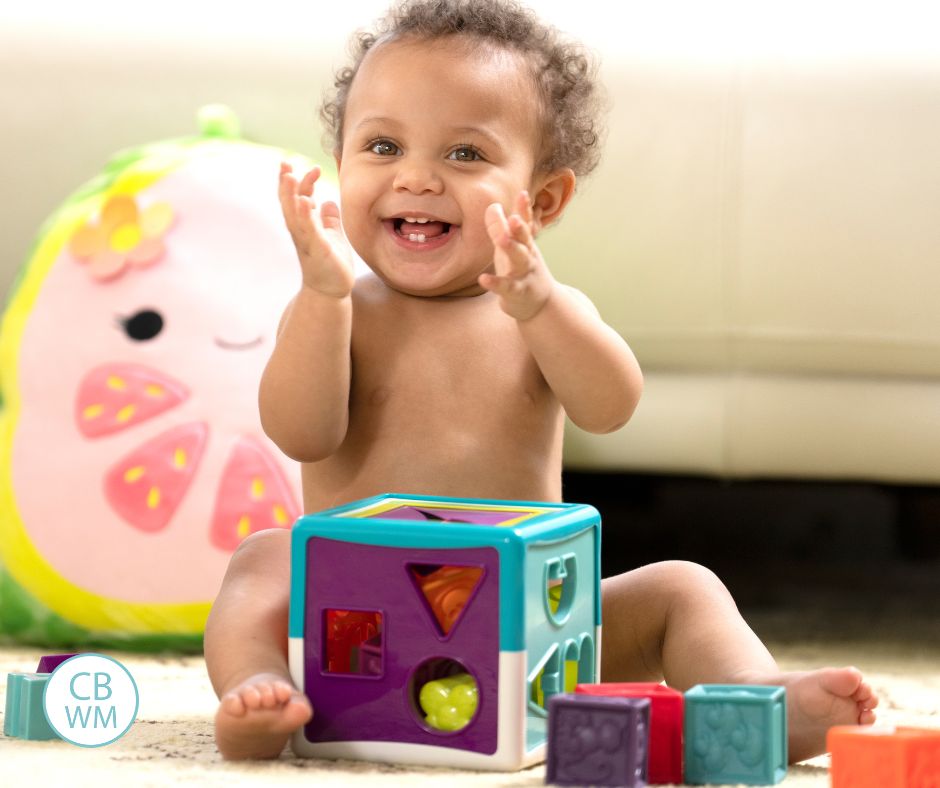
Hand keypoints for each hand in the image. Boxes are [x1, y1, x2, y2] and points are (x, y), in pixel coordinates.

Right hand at [278, 163, 355, 297]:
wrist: (331, 292)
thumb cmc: (331, 265)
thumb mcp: (333, 236)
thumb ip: (329, 220)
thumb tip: (328, 202)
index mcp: (305, 226)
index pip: (300, 199)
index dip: (303, 182)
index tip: (313, 167)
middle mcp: (302, 232)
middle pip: (289, 204)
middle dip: (286, 185)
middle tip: (284, 164)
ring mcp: (307, 242)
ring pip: (294, 215)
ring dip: (291, 196)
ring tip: (289, 177)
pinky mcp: (317, 251)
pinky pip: (309, 231)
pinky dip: (306, 217)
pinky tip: (306, 202)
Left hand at [479, 191, 555, 320]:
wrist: (541, 303)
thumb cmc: (522, 269)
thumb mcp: (515, 247)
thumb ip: (504, 227)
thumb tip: (493, 205)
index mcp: (526, 243)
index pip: (526, 223)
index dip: (525, 209)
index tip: (523, 194)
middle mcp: (528, 255)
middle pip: (525, 239)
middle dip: (520, 228)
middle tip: (514, 218)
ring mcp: (524, 274)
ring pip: (520, 260)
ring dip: (512, 248)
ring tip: (501, 239)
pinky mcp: (518, 292)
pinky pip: (507, 287)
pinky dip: (496, 283)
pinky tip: (483, 279)